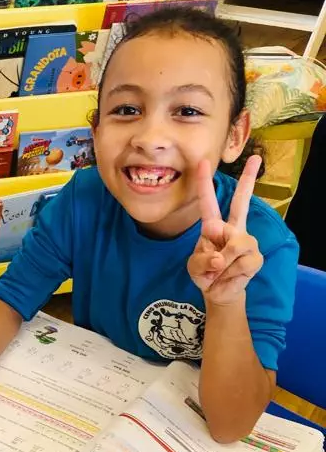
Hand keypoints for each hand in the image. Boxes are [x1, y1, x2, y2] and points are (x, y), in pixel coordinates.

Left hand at [188, 156, 263, 305]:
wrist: (218, 292)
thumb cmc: (205, 273)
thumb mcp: (194, 267)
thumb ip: (202, 260)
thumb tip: (220, 258)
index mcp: (213, 227)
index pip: (208, 202)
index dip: (204, 183)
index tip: (202, 162)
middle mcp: (232, 229)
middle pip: (241, 202)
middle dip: (248, 180)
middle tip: (256, 159)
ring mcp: (246, 241)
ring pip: (236, 244)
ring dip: (223, 262)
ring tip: (219, 271)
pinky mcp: (255, 257)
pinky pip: (242, 262)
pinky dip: (230, 273)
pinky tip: (229, 276)